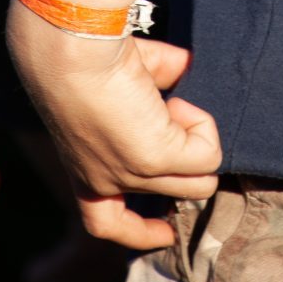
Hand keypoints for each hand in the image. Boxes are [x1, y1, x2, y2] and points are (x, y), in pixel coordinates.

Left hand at [6, 0, 221, 248]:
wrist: (74, 50)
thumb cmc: (88, 55)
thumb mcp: (125, 82)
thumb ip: (159, 81)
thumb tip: (185, 71)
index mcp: (86, 169)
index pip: (106, 223)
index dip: (142, 231)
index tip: (166, 231)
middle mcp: (107, 181)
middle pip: (181, 195)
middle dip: (194, 157)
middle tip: (180, 110)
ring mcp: (132, 175)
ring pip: (201, 182)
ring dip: (200, 139)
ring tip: (175, 104)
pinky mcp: (154, 159)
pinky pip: (207, 154)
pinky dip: (203, 126)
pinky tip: (177, 103)